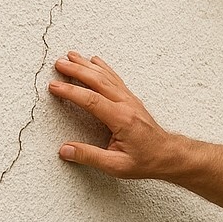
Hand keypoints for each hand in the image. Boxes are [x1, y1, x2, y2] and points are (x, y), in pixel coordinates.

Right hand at [49, 53, 179, 178]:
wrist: (168, 155)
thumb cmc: (146, 160)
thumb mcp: (116, 166)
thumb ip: (90, 156)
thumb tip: (65, 150)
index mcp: (121, 119)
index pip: (91, 100)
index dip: (71, 92)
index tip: (54, 86)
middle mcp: (126, 104)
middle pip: (98, 81)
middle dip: (77, 70)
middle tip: (59, 63)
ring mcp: (130, 100)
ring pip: (106, 76)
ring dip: (87, 65)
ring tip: (71, 56)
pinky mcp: (131, 100)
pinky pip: (115, 79)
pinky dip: (103, 68)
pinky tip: (95, 61)